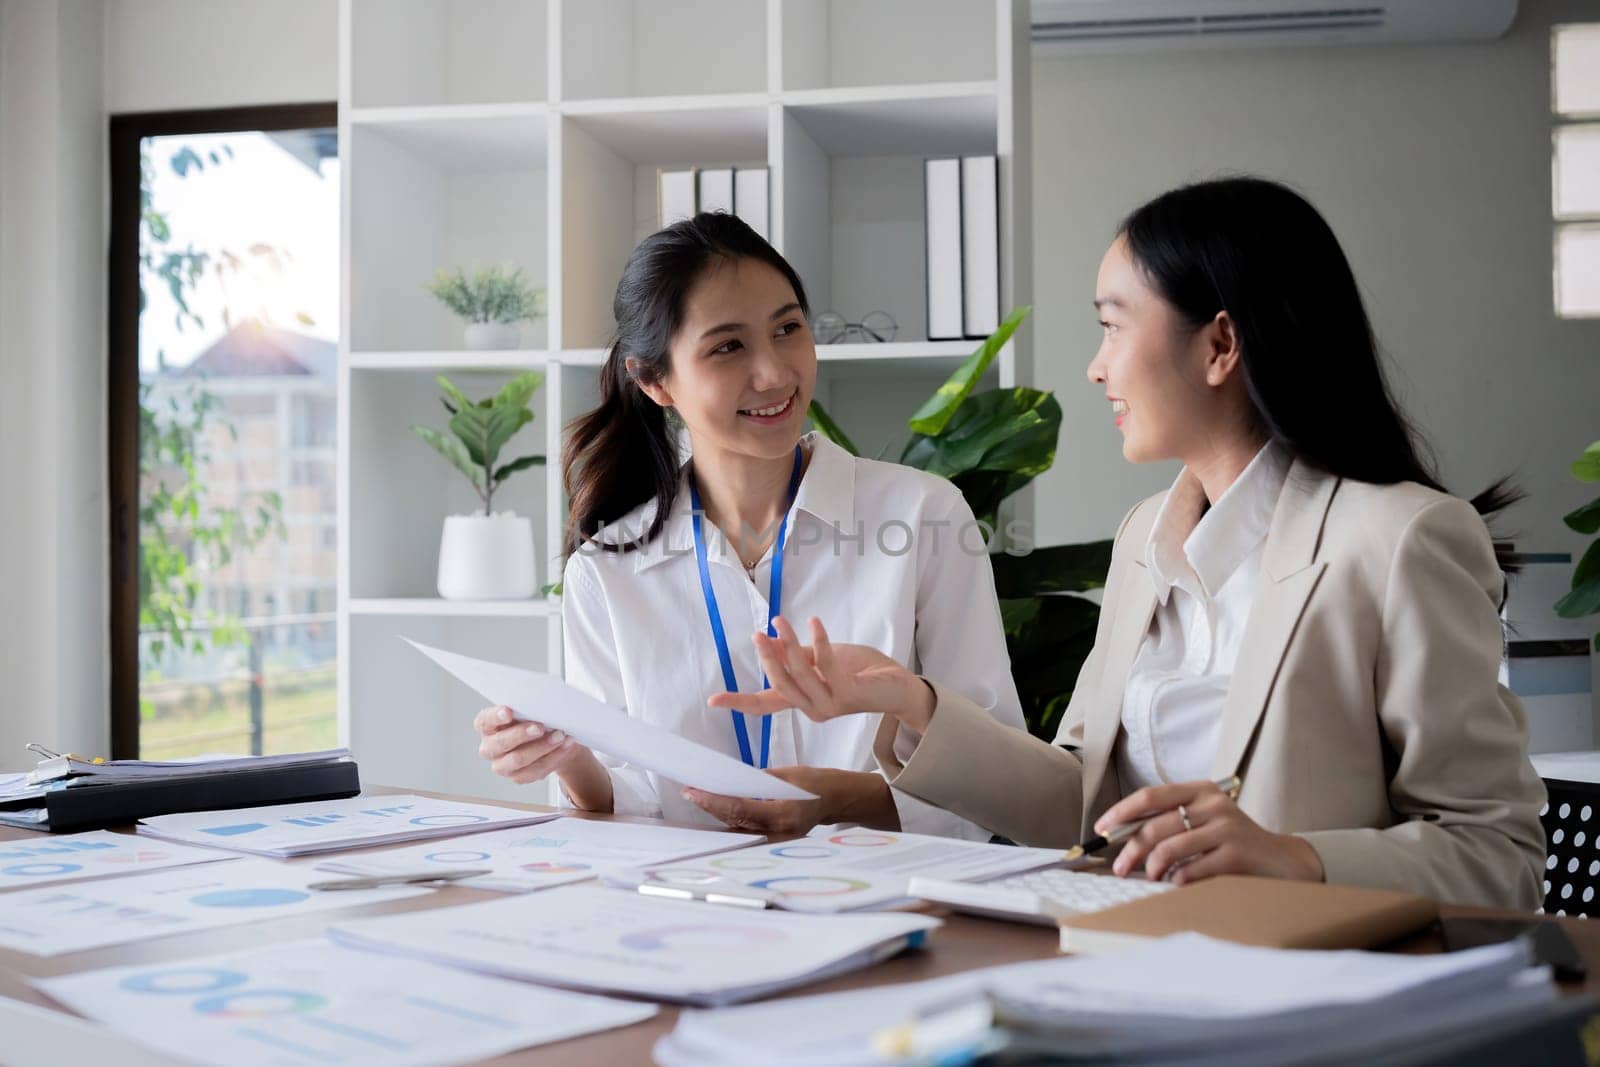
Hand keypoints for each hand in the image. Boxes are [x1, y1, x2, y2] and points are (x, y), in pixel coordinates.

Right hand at [472, 705, 611, 810]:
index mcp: (486, 725)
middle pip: (501, 743)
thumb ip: (528, 706)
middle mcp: (489, 747)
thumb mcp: (529, 708)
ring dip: (542, 747)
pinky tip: (565, 747)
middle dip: (522, 734)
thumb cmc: (533, 719)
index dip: (495, 716)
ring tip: (560, 736)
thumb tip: (541, 703)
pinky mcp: (518, 777)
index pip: (485, 720)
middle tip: (541, 726)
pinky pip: (535, 771)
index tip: (508, 711)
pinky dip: (553, 758)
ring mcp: (502, 765)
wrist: (549, 738)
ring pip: (518, 759)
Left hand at [681, 766, 898, 834]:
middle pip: (733, 822)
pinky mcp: (772, 845)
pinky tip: (713, 811)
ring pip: (736, 830)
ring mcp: (775, 844)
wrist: (834, 801)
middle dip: (709, 807)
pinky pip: (744, 834)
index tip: (692, 790)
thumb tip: (726, 781)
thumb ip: (756, 781)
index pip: (740, 809)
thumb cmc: (812, 783)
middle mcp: (777, 835)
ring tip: (696, 798)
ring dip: (715, 815)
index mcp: (782, 815)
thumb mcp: (785, 775)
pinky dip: (728, 822)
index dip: (713, 801)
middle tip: (688, 792)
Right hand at [706, 617, 934, 731]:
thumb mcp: (820, 659)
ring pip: (799, 674)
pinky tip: (814, 623)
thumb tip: (767, 639)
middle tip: (757, 633)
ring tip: (780, 620)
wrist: (896, 685)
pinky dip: (819, 640)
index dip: (739, 702)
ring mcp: (830, 705)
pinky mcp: (848, 694)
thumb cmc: (858, 671)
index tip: (713, 701)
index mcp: (802, 701)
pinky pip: (827, 664)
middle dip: (766, 658)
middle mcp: (812, 709)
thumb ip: (795, 655)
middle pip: (778, 685)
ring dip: (789, 644)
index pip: (764, 705)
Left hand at [1095, 780, 1326, 884]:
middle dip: (1130, 849)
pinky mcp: (1235, 854)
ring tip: (1150, 878)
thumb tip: (1123, 839)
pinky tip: (1176, 884)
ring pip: (1169, 849)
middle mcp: (1213, 804)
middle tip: (1119, 868)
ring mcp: (1226, 828)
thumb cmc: (1233, 843)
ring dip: (1151, 869)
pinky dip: (1175, 881)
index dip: (1121, 812)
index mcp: (1200, 790)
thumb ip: (1172, 823)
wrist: (1283, 861)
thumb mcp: (1204, 822)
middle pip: (1155, 826)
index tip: (1102, 828)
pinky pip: (1190, 871)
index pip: (1150, 796)